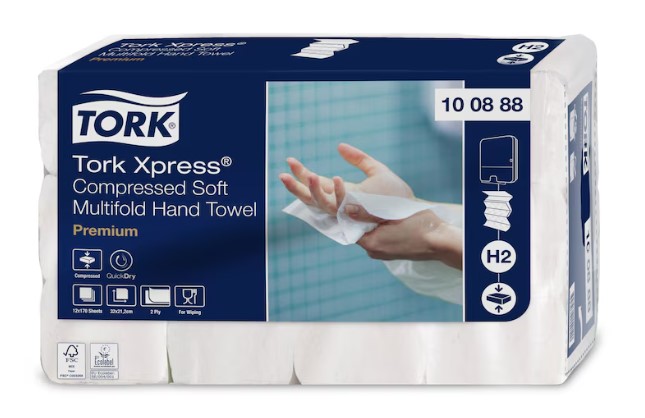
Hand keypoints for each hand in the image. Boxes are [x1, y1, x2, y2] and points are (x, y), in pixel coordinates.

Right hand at [279, 143, 413, 214]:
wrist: (415, 219)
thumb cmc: (398, 199)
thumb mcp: (377, 172)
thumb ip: (359, 158)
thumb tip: (338, 146)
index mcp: (344, 193)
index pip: (319, 184)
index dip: (303, 174)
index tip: (291, 161)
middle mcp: (343, 206)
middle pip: (314, 198)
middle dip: (298, 186)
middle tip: (283, 173)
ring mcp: (350, 216)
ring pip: (325, 206)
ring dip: (314, 190)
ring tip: (308, 174)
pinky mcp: (359, 223)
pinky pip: (345, 210)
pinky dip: (340, 194)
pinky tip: (337, 178)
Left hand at [351, 209, 462, 269]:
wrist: (441, 242)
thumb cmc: (419, 225)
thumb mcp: (391, 213)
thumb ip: (367, 212)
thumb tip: (346, 208)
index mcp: (371, 244)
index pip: (350, 227)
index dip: (348, 212)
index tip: (349, 199)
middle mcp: (374, 252)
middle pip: (359, 230)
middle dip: (360, 215)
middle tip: (363, 199)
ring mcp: (384, 253)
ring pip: (370, 232)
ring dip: (371, 220)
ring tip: (376, 205)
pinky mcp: (392, 251)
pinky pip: (380, 236)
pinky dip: (380, 226)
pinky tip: (387, 215)